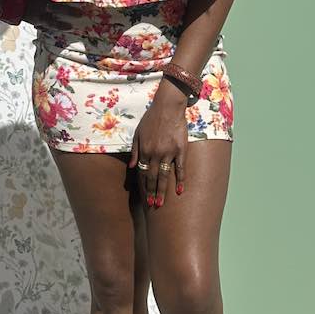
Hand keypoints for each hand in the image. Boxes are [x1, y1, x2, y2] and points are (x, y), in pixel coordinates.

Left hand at [128, 79, 189, 207]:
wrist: (168, 106)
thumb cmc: (152, 118)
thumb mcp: (138, 133)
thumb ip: (135, 150)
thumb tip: (133, 167)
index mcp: (144, 150)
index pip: (143, 173)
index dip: (144, 187)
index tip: (145, 199)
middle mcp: (155, 153)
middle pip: (153, 178)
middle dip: (152, 193)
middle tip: (153, 207)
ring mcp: (168, 152)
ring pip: (164, 176)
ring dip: (162, 191)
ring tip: (161, 204)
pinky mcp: (180, 150)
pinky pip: (180, 168)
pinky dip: (180, 180)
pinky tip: (180, 191)